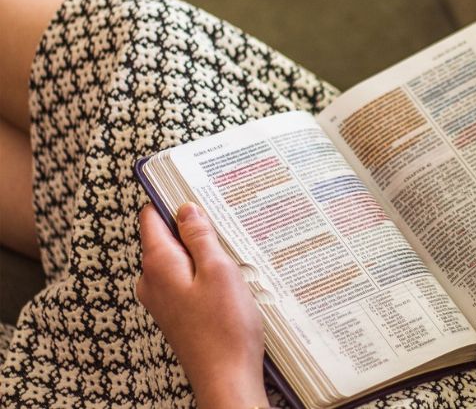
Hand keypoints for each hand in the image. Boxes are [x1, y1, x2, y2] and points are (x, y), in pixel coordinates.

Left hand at [137, 202, 268, 408]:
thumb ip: (200, 236)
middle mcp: (152, 281)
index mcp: (158, 264)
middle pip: (166, 237)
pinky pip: (187, 281)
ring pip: (180, 260)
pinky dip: (206, 273)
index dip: (171, 199)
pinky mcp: (177, 314)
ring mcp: (163, 300)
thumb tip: (186, 210)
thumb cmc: (225, 329)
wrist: (227, 378)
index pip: (151, 217)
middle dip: (194, 227)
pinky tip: (230, 279)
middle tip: (226, 221)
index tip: (194, 188)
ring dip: (204, 252)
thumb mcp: (219, 270)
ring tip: (234, 252)